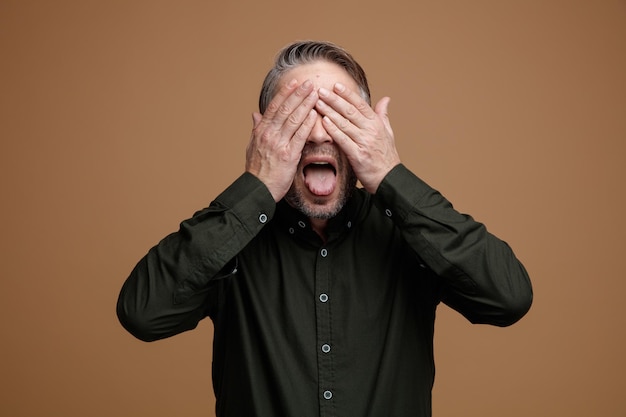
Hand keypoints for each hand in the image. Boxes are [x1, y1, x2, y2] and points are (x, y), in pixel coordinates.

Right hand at [246, 79, 318, 201]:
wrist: (257, 190)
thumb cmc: (257, 170)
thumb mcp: (252, 146)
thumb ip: (256, 129)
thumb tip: (255, 114)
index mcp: (261, 131)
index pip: (274, 107)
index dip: (285, 93)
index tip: (294, 82)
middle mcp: (269, 134)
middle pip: (285, 109)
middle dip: (298, 94)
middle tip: (309, 83)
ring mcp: (278, 144)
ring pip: (293, 119)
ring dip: (305, 104)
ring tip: (315, 93)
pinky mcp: (288, 155)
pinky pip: (300, 136)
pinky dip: (307, 124)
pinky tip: (315, 114)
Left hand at [315, 83, 400, 193]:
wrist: (389, 178)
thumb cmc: (386, 156)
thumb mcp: (388, 132)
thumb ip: (383, 115)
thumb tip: (385, 99)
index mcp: (376, 123)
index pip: (360, 104)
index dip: (347, 94)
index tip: (336, 85)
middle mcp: (371, 130)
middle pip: (350, 111)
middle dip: (334, 99)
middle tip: (320, 90)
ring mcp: (364, 142)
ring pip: (344, 123)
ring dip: (329, 112)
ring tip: (317, 103)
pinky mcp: (357, 155)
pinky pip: (343, 139)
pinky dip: (333, 130)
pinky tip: (324, 122)